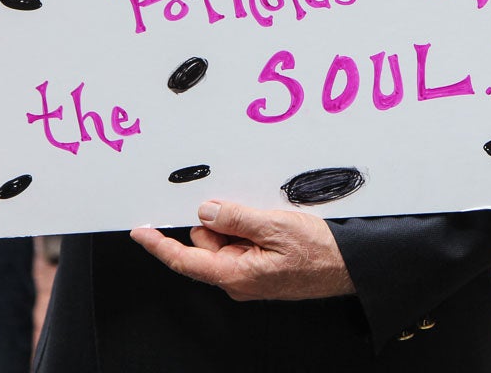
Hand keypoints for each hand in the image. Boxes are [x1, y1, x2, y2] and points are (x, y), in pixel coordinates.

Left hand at [130, 201, 353, 300]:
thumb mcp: (275, 226)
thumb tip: (206, 212)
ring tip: (269, 220)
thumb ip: (236, 219)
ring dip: (238, 224)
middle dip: (218, 222)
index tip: (141, 231)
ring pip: (224, 241)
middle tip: (249, 211)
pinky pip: (241, 244)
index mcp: (235, 273)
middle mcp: (237, 279)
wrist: (350, 267)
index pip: (185, 259)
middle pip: (205, 244)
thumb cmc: (320, 253)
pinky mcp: (259, 269)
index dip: (159, 245)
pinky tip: (271, 226)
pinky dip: (249, 230)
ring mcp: (248, 276)